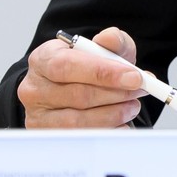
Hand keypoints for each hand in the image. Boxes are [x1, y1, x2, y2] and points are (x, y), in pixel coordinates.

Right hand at [17, 27, 145, 128]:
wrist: (72, 87)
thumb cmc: (85, 67)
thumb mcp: (101, 48)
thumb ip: (111, 40)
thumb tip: (111, 38)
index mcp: (43, 59)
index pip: (67, 66)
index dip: (103, 73)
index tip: (134, 77)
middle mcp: (35, 89)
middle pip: (78, 96)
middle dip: (117, 93)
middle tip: (141, 90)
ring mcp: (38, 116)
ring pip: (80, 121)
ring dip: (114, 114)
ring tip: (132, 105)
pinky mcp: (48, 137)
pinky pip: (83, 139)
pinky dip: (108, 131)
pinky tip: (121, 121)